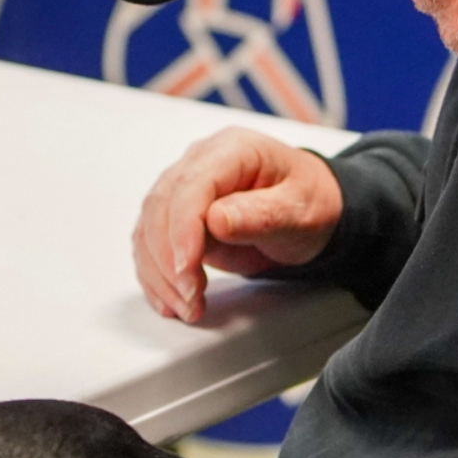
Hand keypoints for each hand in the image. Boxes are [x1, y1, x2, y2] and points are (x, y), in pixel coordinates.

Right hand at [133, 129, 342, 322]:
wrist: (309, 209)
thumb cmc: (309, 201)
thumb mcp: (300, 210)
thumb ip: (262, 214)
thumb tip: (217, 219)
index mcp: (232, 150)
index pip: (191, 185)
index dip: (182, 228)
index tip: (187, 267)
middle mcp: (200, 163)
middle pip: (160, 207)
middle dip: (168, 259)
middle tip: (191, 297)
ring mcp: (183, 189)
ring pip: (148, 229)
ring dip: (159, 274)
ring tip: (187, 307)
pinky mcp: (176, 217)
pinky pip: (151, 245)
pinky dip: (156, 277)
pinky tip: (170, 301)